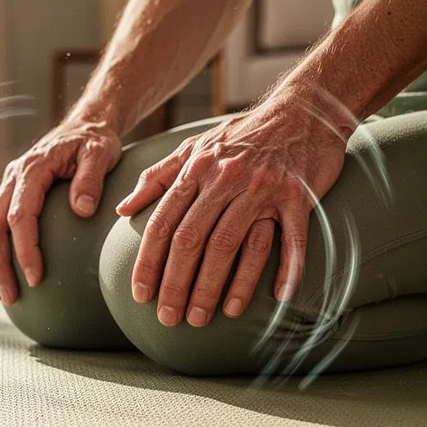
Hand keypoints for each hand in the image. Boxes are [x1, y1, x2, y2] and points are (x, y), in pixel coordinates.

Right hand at [0, 118, 121, 304]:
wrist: (84, 126)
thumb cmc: (95, 142)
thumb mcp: (101, 153)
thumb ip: (91, 179)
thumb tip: (82, 210)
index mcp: (32, 168)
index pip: (20, 215)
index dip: (24, 248)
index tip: (35, 277)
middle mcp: (12, 178)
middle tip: (10, 297)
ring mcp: (6, 187)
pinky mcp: (8, 195)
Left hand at [115, 96, 347, 326]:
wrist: (303, 109)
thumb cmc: (243, 135)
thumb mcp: (194, 148)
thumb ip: (157, 178)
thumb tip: (123, 208)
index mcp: (196, 170)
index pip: (163, 224)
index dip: (149, 262)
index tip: (140, 294)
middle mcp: (225, 179)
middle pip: (192, 240)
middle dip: (176, 284)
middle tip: (169, 318)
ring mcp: (262, 188)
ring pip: (232, 245)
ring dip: (217, 286)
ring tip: (204, 317)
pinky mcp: (297, 195)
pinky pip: (290, 239)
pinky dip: (285, 269)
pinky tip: (277, 298)